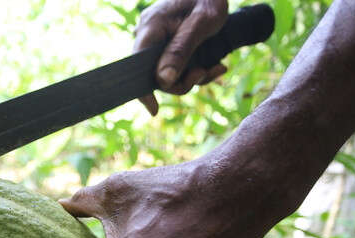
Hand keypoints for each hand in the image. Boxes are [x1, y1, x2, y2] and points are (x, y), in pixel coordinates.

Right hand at [134, 0, 228, 114]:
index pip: (138, 64)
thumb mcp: (200, 25)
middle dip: (182, 80)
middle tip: (205, 73)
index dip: (144, 89)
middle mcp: (148, 34)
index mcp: (151, 27)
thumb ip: (180, 51)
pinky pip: (176, 67)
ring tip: (217, 67)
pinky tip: (214, 65)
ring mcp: (157, 41)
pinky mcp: (167, 46)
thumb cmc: (209, 0)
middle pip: (155, 73)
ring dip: (194, 77)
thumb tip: (163, 81)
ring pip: (168, 73)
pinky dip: (195, 71)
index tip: (153, 109)